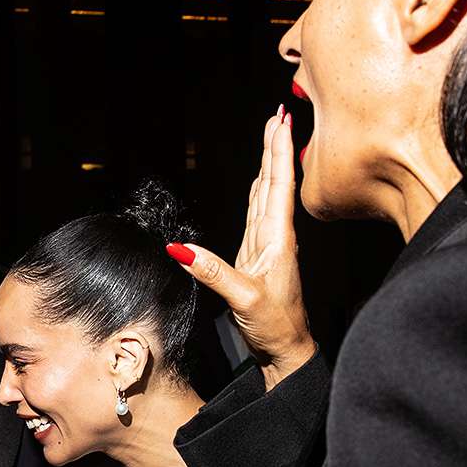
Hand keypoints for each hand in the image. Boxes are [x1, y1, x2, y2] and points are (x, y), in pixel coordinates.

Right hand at [167, 108, 315, 389]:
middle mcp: (276, 237)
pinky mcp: (258, 256)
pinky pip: (257, 213)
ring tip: (272, 136)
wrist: (287, 351)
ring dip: (269, 164)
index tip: (283, 121)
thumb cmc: (275, 326)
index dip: (280, 152)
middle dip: (275, 148)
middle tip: (279, 115)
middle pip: (274, 182)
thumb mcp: (243, 298)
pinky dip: (258, 190)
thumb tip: (178, 249)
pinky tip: (259, 181)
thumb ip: (212, 273)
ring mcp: (267, 245)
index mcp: (278, 240)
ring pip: (267, 194)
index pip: (278, 186)